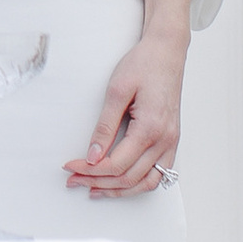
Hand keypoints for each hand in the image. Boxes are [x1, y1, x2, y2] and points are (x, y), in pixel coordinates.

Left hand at [67, 32, 183, 194]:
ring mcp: (171, 142)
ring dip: (119, 189)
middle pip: (128, 178)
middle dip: (97, 182)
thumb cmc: (144, 65)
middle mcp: (164, 139)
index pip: (115, 164)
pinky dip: (138, 184)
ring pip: (146, 183)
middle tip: (74, 179)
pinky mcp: (172, 140)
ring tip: (94, 188)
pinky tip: (121, 183)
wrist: (167, 52)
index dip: (89, 170)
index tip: (70, 167)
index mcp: (150, 127)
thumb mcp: (116, 90)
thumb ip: (104, 126)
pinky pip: (158, 174)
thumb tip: (93, 155)